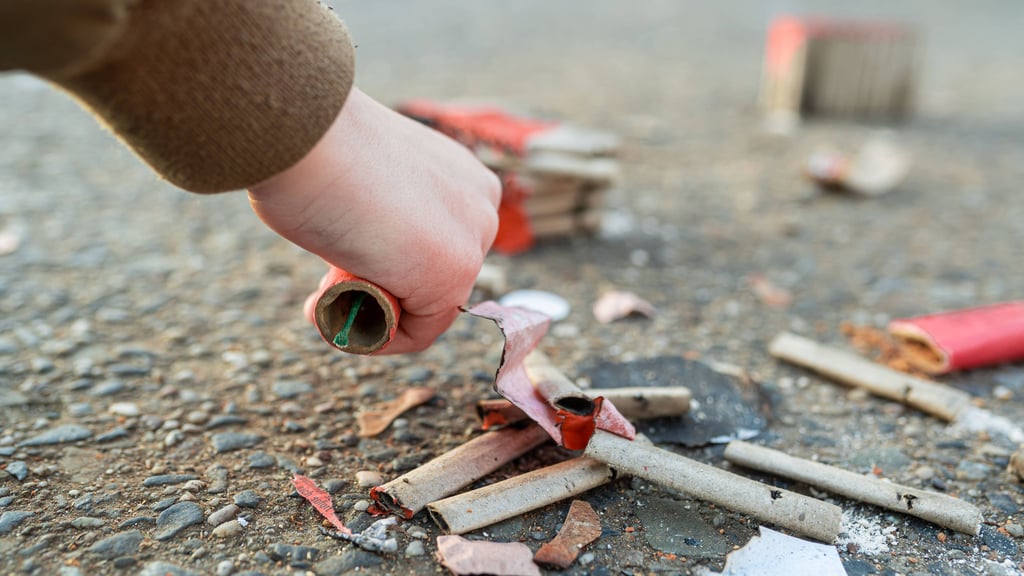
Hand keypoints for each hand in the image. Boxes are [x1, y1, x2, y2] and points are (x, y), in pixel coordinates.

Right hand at [248, 88, 500, 353]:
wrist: (303, 134)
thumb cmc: (312, 148)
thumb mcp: (362, 179)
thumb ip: (383, 214)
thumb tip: (369, 248)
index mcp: (460, 175)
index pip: (434, 244)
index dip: (382, 264)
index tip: (334, 262)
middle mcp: (479, 205)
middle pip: (433, 277)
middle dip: (378, 289)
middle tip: (326, 276)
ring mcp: (471, 241)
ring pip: (425, 308)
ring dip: (372, 314)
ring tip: (323, 296)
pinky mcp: (452, 276)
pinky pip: (418, 333)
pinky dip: (373, 338)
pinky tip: (332, 317)